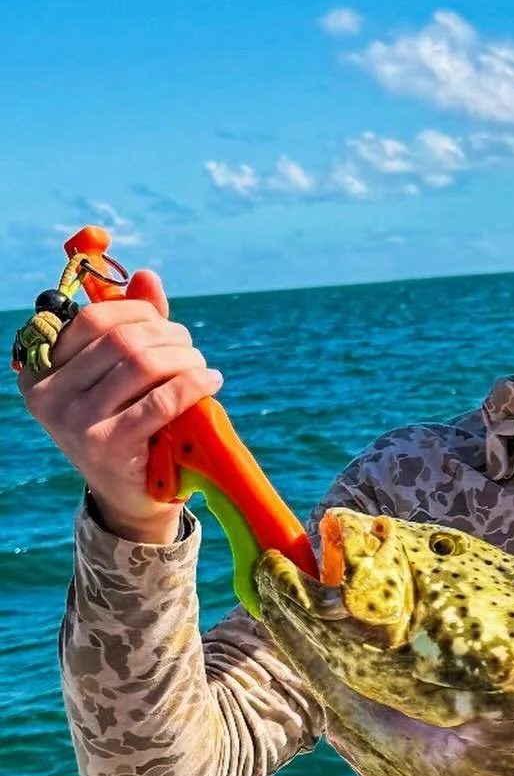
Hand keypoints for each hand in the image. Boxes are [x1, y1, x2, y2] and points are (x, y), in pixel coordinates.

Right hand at [16, 268, 223, 543]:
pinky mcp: (108, 446)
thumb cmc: (124, 428)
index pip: (92, 319)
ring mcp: (75, 423)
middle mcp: (49, 396)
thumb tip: (147, 277)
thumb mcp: (118, 378)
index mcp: (40, 371)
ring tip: (201, 366)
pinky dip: (193, 385)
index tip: (164, 323)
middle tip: (190, 348)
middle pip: (121, 340)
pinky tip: (211, 382)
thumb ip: (130, 328)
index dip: (137, 312)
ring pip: (141, 364)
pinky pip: (160, 400)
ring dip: (183, 359)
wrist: (130, 497)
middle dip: (167, 336)